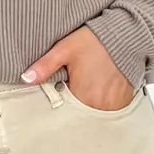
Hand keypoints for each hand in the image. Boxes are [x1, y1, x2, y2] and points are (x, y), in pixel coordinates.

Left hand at [20, 26, 135, 110]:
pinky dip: (101, 108)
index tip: (55, 103)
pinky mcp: (123, 102)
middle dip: (71, 112)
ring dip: (86, 110)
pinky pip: (108, 113)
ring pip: (93, 117)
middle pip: (79, 118)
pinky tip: (97, 95)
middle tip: (69, 97)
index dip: (57, 110)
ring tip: (83, 95)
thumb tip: (26, 78)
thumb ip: (45, 65)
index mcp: (82, 95)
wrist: (126, 35)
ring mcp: (113, 106)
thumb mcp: (65, 49)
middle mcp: (99, 105)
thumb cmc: (97, 41)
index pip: (64, 115)